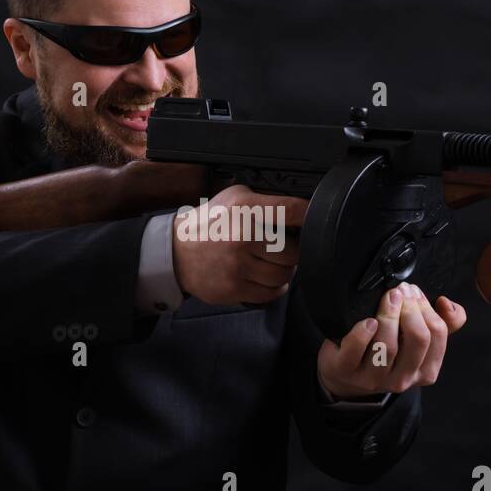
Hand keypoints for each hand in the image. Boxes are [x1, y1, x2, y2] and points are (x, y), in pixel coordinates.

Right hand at [171, 185, 309, 305]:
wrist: (176, 252)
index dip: (308, 216)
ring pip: (284, 275)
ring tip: (275, 265)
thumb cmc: (210, 223)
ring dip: (284, 272)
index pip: (292, 210)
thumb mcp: (234, 197)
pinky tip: (266, 279)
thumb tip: (299, 209)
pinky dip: (274, 288)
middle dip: (293, 252)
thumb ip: (265, 199)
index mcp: (245, 208)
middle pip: (293, 252)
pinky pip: (270, 293)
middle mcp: (242, 236)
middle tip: (285, 250)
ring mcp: (237, 265)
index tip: (313, 219)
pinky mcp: (233, 288)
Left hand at [317, 283, 465, 398]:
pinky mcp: (347, 371)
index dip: (427, 307)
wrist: (348, 374)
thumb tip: (448, 304)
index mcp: (425, 370)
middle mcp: (403, 379)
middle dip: (411, 308)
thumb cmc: (386, 351)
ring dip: (389, 315)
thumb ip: (443, 323)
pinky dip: (362, 333)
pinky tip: (367, 321)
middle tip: (401, 291)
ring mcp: (374, 378)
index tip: (415, 292)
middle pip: (418, 339)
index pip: (437, 335)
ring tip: (388, 298)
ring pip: (388, 346)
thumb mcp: (417, 341)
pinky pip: (356, 351)